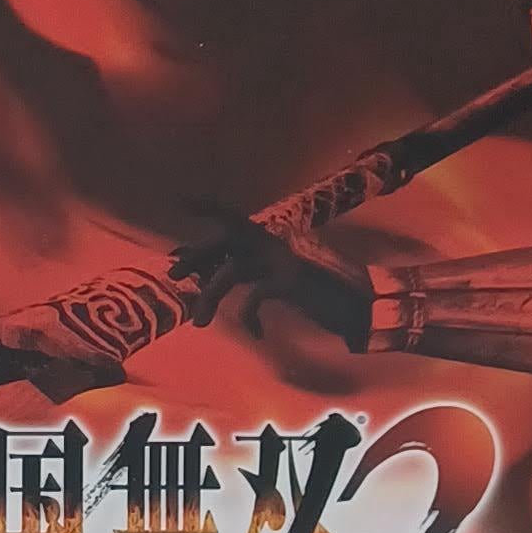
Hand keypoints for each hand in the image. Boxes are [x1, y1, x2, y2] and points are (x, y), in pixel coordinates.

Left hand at [174, 221, 366, 341]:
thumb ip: (249, 270)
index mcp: (272, 238)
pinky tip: (255, 332)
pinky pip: (254, 297)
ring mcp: (283, 259)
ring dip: (210, 297)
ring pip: (232, 270)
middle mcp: (275, 242)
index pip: (234, 219)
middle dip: (198, 254)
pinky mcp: (290, 281)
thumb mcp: (278, 275)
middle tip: (172, 273)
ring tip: (199, 322)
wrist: (359, 303)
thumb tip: (211, 272)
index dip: (210, 208)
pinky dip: (249, 317)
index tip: (183, 199)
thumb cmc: (318, 291)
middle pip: (227, 239)